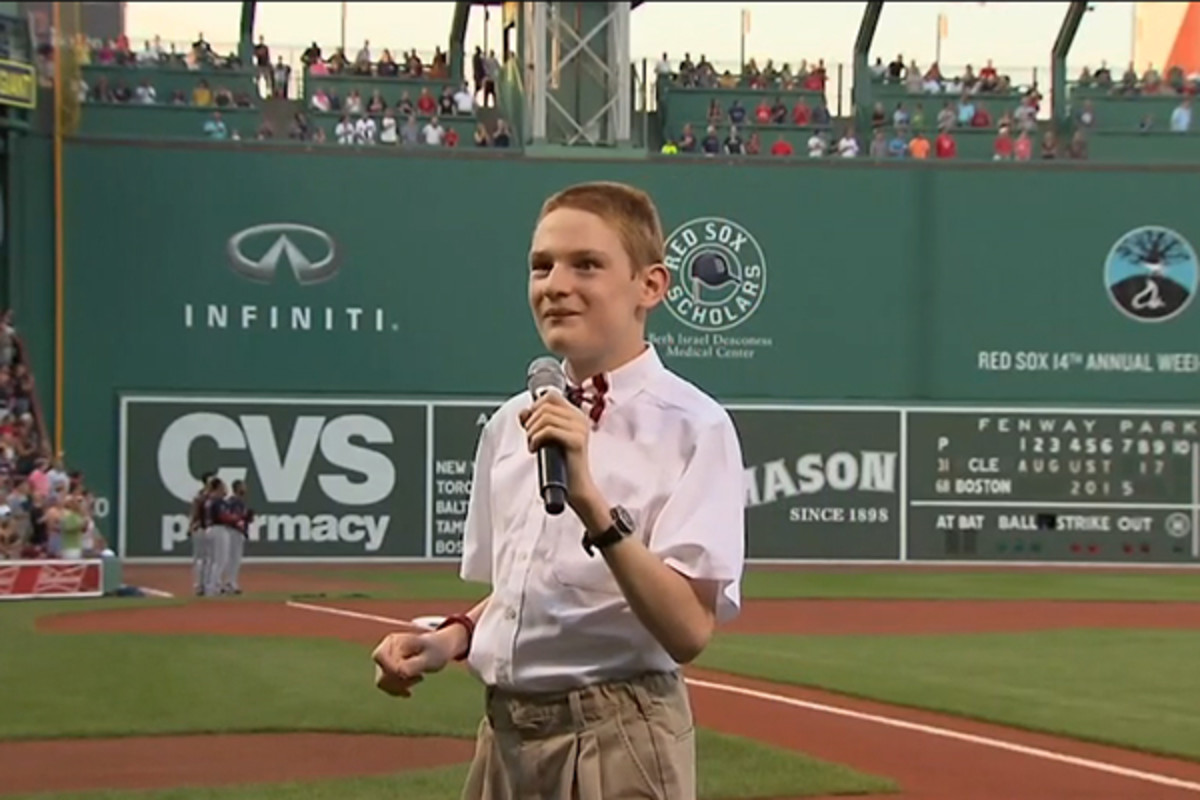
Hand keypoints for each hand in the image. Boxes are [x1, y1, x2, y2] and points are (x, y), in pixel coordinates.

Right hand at [371, 631, 451, 698]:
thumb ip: (414, 665)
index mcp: (394, 640)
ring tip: (420, 678)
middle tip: (421, 678)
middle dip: (399, 680)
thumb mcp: (429, 658)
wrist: (438, 649)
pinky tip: (409, 693)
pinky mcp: (387, 671)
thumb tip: (399, 673)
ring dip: (400, 686)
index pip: (380, 656)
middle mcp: (385, 649)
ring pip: (382, 681)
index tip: (407, 675)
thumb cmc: (436, 650)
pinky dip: (397, 691)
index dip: (389, 669)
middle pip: (381, 672)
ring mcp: (385, 661)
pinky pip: (385, 686)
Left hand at [519, 391, 600, 518]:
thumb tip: (523, 412)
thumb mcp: (547, 439)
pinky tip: (535, 450)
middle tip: (531, 439)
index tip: (530, 424)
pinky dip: (536, 439)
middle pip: (545, 405)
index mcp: (575, 415)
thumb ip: (535, 423)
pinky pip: (548, 430)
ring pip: (545, 417)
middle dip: (531, 422)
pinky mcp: (576, 441)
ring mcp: (580, 429)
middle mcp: (580, 419)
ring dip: (532, 432)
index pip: (551, 396)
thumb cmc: (561, 466)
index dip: (535, 407)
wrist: (575, 488)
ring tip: (533, 445)